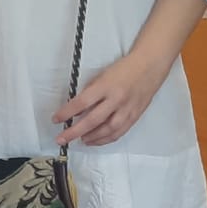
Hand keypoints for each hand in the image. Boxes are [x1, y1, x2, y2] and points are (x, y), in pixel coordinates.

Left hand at [52, 50, 173, 147]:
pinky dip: (106, 139)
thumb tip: (78, 107)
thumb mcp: (103, 74)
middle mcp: (116, 99)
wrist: (150, 66)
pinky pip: (119, 132)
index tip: (56, 119)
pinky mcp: (134, 116)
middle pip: (92, 120)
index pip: (82, 102)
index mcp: (106, 85)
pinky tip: (96, 140)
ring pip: (107, 130)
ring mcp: (127, 110)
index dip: (67, 112)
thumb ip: (92, 91)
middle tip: (62, 138)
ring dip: (91, 138)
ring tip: (80, 140)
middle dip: (75, 132)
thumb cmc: (125, 68)